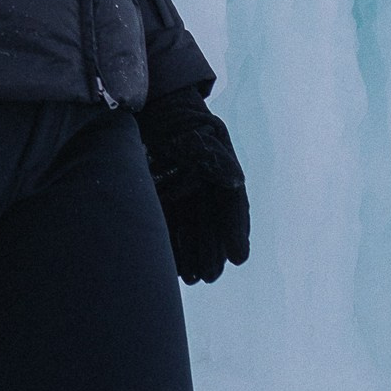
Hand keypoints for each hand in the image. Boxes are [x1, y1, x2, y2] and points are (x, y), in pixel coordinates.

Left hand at [137, 86, 249, 284]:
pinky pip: (169, 225)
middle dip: (211, 251)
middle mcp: (204, 187)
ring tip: (192, 278)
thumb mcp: (197, 135)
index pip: (232, 206)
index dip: (236, 232)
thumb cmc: (178, 122)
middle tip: (210, 275)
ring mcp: (183, 194)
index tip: (240, 256)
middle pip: (211, 224)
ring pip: (191, 229)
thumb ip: (212, 158)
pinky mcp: (161, 198)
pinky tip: (169, 266)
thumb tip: (235, 181)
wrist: (150, 112)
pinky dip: (170, 244)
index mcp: (220, 173)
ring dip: (192, 255)